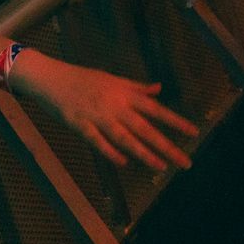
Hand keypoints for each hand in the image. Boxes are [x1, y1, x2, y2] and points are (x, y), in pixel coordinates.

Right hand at [14, 55, 197, 170]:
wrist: (49, 77)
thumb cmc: (81, 78)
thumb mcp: (111, 78)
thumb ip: (136, 87)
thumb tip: (158, 89)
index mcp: (124, 93)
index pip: (155, 109)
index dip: (175, 121)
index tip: (194, 132)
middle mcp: (114, 105)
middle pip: (145, 128)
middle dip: (167, 146)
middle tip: (185, 162)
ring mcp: (97, 116)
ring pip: (124, 137)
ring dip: (144, 153)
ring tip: (161, 166)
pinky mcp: (79, 124)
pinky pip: (97, 141)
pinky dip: (110, 151)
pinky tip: (123, 163)